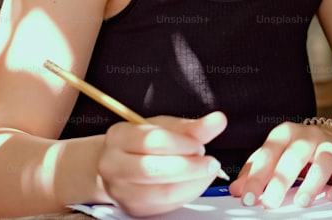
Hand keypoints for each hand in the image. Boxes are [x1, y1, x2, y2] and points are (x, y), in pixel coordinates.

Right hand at [96, 111, 226, 216]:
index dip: (183, 143)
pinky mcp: (134, 208)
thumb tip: (217, 121)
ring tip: (206, 172)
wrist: (116, 166)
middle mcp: (114, 165)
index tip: (202, 143)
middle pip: (153, 169)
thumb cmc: (140, 143)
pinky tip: (196, 183)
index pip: (152, 141)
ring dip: (192, 183)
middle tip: (211, 163)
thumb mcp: (162, 127)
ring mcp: (122, 191)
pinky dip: (187, 194)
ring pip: (161, 192)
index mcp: (120, 137)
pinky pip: (166, 206)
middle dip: (189, 167)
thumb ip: (190, 127)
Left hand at [229, 121, 331, 208]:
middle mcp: (308, 136)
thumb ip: (254, 171)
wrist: (331, 136)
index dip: (257, 177)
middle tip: (271, 202)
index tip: (249, 197)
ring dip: (313, 182)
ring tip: (302, 201)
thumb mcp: (273, 154)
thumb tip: (237, 190)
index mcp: (285, 133)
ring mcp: (330, 145)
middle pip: (294, 155)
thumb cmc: (295, 149)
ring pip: (324, 160)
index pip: (268, 153)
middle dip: (281, 180)